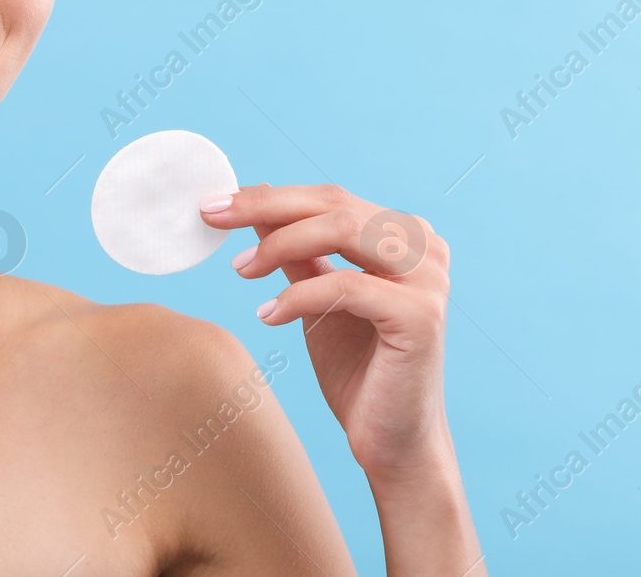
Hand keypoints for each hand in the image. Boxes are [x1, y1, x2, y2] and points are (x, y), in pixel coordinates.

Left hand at [201, 183, 452, 482]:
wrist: (392, 443)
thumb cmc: (358, 370)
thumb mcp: (316, 298)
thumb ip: (296, 251)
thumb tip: (256, 204)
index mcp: (405, 236)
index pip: (330, 198)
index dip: (269, 197)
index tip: (214, 205)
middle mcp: (424, 248)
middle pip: (335, 204)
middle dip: (265, 207)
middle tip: (212, 217)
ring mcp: (428, 279)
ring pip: (343, 230)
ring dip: (280, 244)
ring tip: (241, 270)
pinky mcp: (420, 316)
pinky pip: (346, 286)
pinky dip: (299, 296)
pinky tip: (267, 315)